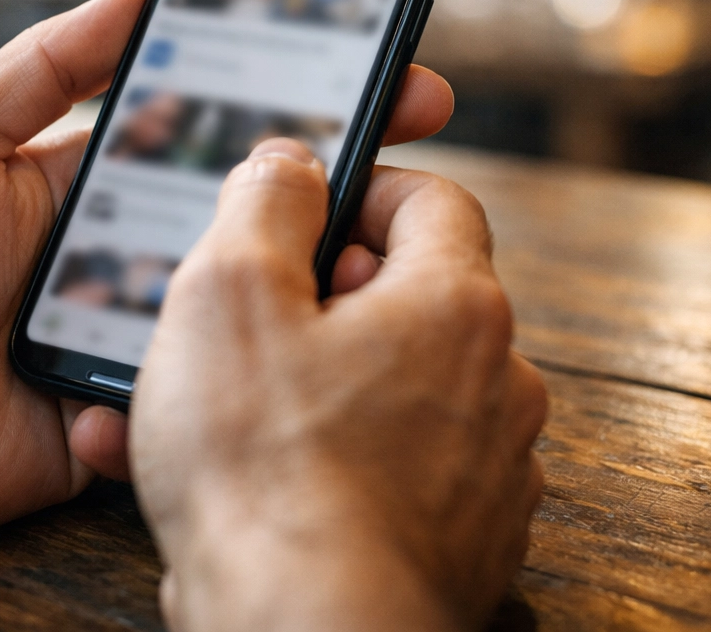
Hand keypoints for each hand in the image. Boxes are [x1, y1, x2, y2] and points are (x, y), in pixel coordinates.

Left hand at [0, 0, 450, 544]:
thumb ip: (44, 64)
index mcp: (85, 178)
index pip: (208, 129)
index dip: (290, 95)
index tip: (373, 62)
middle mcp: (117, 253)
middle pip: (242, 214)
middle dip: (331, 177)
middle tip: (413, 140)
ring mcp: (123, 334)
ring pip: (236, 303)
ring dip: (296, 278)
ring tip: (364, 245)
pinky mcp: (118, 412)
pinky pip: (190, 394)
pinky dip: (222, 376)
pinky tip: (263, 346)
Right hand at [129, 139, 545, 631]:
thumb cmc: (267, 468)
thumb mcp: (229, 292)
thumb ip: (265, 203)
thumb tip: (290, 162)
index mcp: (456, 306)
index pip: (435, 202)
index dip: (365, 188)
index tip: (306, 206)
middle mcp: (495, 387)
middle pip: (411, 303)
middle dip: (323, 300)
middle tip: (244, 320)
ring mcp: (485, 476)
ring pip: (392, 398)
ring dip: (312, 389)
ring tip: (215, 411)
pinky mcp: (459, 548)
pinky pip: (389, 478)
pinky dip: (328, 468)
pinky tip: (249, 485)